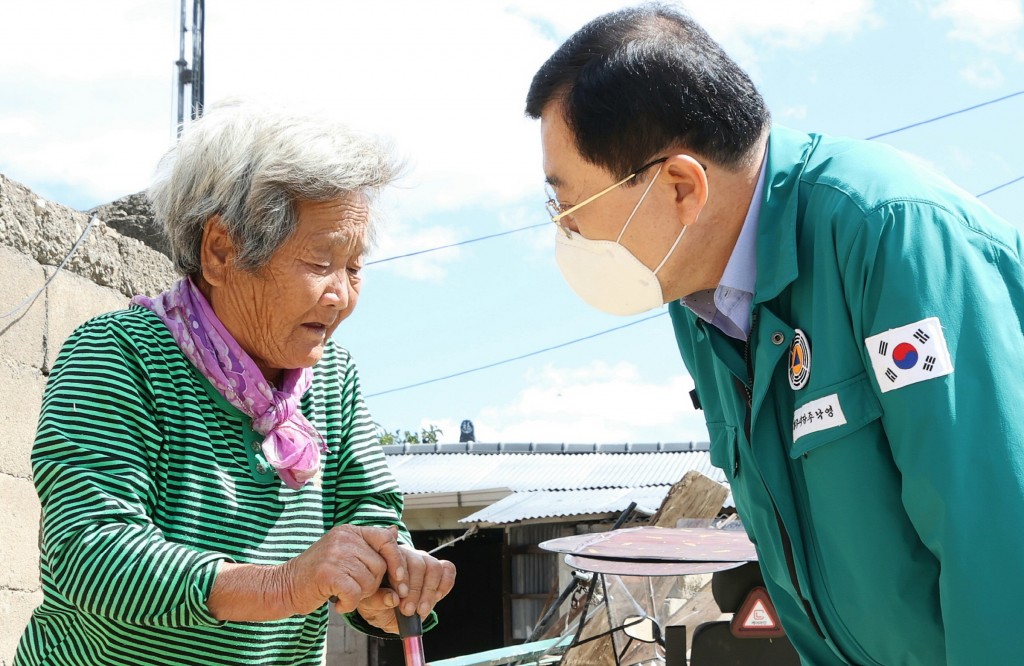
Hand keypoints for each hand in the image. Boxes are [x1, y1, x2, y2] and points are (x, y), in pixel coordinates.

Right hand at [277, 524, 405, 615]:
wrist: (284, 586)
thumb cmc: (318, 575)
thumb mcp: (345, 556)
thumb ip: (369, 548)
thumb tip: (394, 532)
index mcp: (350, 531)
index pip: (386, 539)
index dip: (397, 561)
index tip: (400, 580)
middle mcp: (344, 538)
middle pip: (380, 565)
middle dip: (373, 584)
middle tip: (354, 589)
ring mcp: (335, 554)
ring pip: (369, 581)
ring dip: (359, 595)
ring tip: (342, 593)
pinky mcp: (328, 573)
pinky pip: (355, 593)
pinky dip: (349, 604)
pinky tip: (338, 603)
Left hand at [353, 546, 455, 632]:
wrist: (388, 610)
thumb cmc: (377, 603)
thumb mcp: (370, 604)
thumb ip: (378, 601)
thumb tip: (392, 599)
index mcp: (386, 558)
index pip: (398, 557)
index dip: (402, 576)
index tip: (400, 596)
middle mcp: (407, 555)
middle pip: (418, 564)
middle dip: (415, 590)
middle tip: (409, 610)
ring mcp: (423, 560)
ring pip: (434, 567)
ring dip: (429, 591)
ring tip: (422, 610)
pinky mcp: (438, 568)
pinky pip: (447, 570)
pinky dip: (444, 585)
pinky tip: (436, 598)